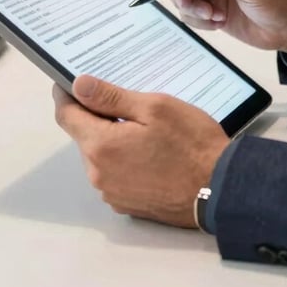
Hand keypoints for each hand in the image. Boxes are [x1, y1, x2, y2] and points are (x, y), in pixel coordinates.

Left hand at [53, 75, 228, 226]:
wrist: (220, 189)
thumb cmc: (191, 143)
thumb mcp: (155, 108)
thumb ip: (111, 97)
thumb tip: (78, 85)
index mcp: (101, 146)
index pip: (67, 115)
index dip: (66, 95)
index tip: (71, 81)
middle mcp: (98, 174)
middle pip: (84, 136)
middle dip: (98, 117)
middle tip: (128, 102)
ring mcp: (112, 193)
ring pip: (100, 156)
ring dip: (112, 139)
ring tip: (145, 129)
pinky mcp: (126, 205)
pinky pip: (114, 175)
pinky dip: (124, 160)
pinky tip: (151, 153)